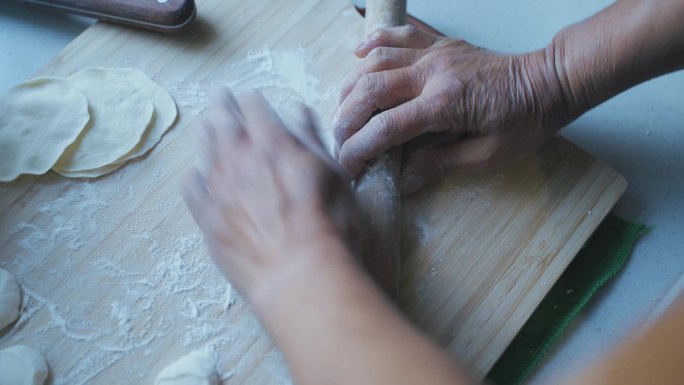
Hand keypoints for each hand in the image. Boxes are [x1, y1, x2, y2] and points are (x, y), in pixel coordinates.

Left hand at [182, 89, 360, 305]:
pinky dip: (193, 175)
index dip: (251, 99)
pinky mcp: (206, 217)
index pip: (254, 107)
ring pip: (203, 149)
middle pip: (222, 120)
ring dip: (204, 132)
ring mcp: (218, 187)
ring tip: (203, 125)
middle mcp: (239, 157)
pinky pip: (191, 187)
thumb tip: (298, 111)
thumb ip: (312, 139)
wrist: (299, 274)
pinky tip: (196, 175)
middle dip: (220, 104)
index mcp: (272, 141)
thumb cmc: (329, 224)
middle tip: (217, 95)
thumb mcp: (334, 174)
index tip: (248, 96)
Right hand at [334, 25, 569, 193]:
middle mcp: (434, 72)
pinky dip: (375, 41)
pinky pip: (400, 34)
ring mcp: (436, 53)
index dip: (360, 148)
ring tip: (342, 110)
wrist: (550, 82)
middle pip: (371, 90)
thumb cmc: (525, 121)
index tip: (347, 167)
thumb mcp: (488, 155)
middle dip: (346, 118)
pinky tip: (359, 54)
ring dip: (352, 85)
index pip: (387, 127)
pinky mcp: (441, 43)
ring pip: (377, 60)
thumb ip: (442, 164)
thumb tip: (403, 179)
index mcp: (446, 103)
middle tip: (339, 142)